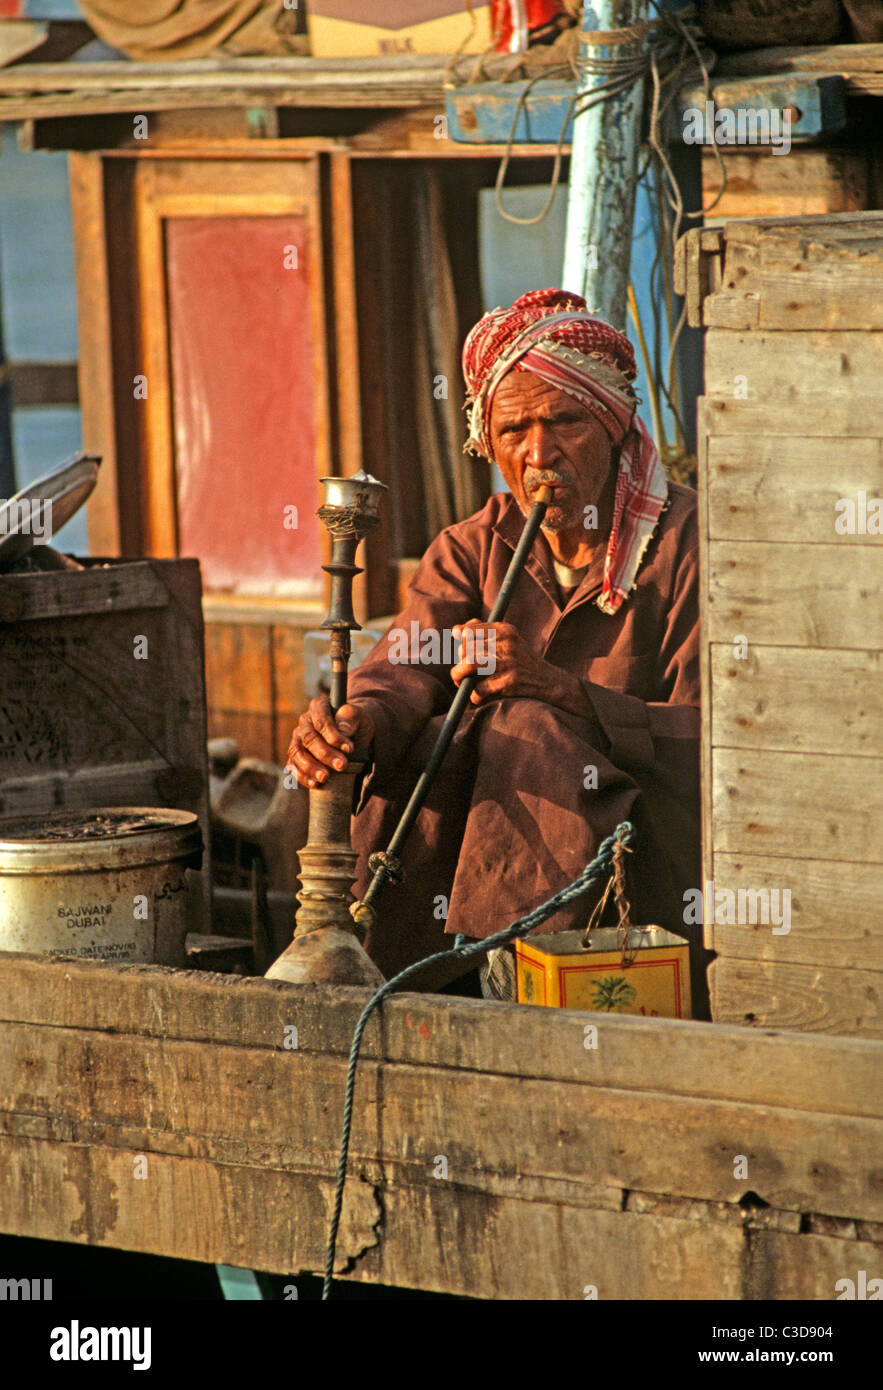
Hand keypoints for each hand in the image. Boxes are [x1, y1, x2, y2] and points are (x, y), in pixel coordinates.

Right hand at [285, 696, 374, 788]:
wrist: (352, 738)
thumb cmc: (356, 725)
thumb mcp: (361, 717)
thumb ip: (353, 716)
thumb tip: (344, 727)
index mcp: (319, 707)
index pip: (321, 720)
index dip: (333, 735)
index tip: (349, 749)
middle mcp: (305, 722)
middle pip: (308, 738)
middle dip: (325, 754)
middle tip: (342, 766)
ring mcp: (298, 739)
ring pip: (296, 753)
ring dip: (310, 767)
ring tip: (325, 778)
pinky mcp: (296, 756)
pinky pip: (293, 766)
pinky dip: (302, 776)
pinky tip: (314, 784)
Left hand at [449, 620, 575, 707]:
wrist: (549, 682)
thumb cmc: (521, 660)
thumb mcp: (509, 640)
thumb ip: (484, 631)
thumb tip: (456, 630)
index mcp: (505, 630)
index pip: (470, 630)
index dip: (461, 639)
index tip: (460, 646)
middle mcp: (507, 643)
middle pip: (467, 648)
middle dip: (460, 661)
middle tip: (463, 671)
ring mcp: (509, 663)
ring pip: (470, 664)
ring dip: (459, 676)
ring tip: (461, 682)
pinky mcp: (510, 682)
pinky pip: (480, 688)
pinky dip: (474, 695)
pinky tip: (478, 696)